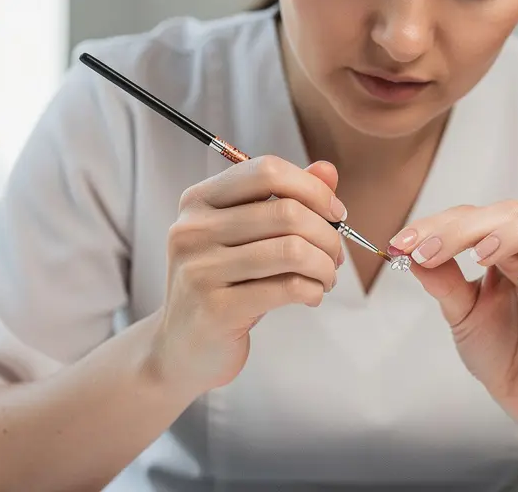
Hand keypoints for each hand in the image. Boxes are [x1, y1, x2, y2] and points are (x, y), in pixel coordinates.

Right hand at [150, 156, 346, 394]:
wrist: (182, 348)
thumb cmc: (224, 286)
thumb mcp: (249, 238)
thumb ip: (286, 199)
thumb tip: (327, 170)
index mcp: (199, 201)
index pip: (266, 171)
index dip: (311, 188)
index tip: (335, 212)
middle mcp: (193, 230)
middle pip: (286, 212)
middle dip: (327, 234)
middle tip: (335, 255)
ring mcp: (200, 269)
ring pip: (292, 250)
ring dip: (324, 265)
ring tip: (325, 277)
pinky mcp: (216, 309)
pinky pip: (287, 288)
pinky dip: (313, 290)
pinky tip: (312, 295)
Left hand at [389, 201, 517, 439]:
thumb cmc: (500, 353)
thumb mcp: (462, 315)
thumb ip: (444, 283)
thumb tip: (409, 253)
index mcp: (506, 253)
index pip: (476, 217)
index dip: (438, 224)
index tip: (401, 244)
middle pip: (514, 213)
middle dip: (466, 227)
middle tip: (429, 251)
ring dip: (517, 232)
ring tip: (481, 256)